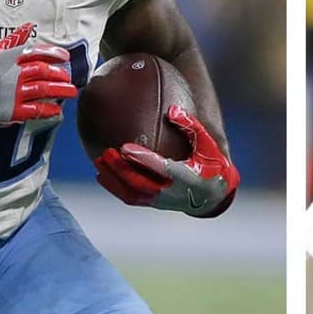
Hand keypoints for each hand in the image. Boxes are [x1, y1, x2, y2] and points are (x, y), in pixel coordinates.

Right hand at [0, 23, 77, 132]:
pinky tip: (57, 110)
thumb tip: (28, 26)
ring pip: (42, 89)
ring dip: (59, 90)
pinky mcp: (10, 111)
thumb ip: (10, 42)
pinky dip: (48, 109)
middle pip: (42, 71)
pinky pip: (34, 110)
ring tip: (71, 92)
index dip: (53, 53)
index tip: (65, 57)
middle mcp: (10, 74)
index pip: (35, 52)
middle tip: (68, 77)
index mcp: (6, 58)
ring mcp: (11, 93)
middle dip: (59, 74)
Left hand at [94, 105, 239, 217]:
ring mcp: (161, 201)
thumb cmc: (211, 164)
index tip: (124, 147)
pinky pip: (131, 198)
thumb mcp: (207, 143)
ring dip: (114, 178)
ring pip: (132, 193)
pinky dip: (114, 187)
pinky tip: (102, 175)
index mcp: (186, 177)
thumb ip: (190, 126)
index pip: (162, 169)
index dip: (143, 159)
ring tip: (99, 160)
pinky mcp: (154, 204)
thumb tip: (172, 109)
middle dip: (121, 168)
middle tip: (106, 152)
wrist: (213, 195)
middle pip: (141, 183)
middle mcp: (171, 192)